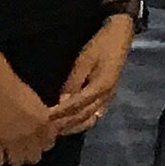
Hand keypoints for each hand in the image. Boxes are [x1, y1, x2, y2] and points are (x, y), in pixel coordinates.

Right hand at [0, 63, 60, 165]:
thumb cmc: (15, 87)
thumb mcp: (36, 102)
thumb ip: (42, 118)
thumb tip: (45, 128)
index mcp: (43, 123)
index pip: (48, 144)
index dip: (42, 145)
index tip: (37, 144)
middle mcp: (29, 134)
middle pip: (34, 157)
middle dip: (29, 155)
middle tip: (22, 151)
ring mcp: (10, 140)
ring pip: (16, 162)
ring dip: (14, 159)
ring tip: (9, 155)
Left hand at [46, 15, 132, 137]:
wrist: (120, 34)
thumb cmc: (101, 45)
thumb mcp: (84, 61)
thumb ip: (73, 82)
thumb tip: (62, 102)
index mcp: (100, 87)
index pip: (76, 106)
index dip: (60, 114)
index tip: (43, 120)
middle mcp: (106, 96)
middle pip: (84, 116)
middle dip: (66, 124)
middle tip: (47, 130)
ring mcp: (109, 96)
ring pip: (91, 118)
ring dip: (75, 126)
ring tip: (58, 130)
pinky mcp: (109, 94)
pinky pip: (96, 113)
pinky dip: (84, 121)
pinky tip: (74, 123)